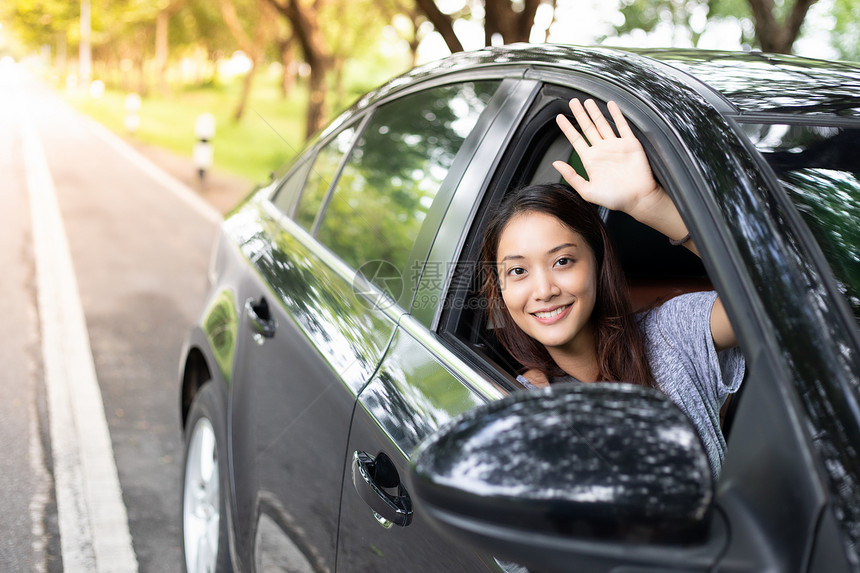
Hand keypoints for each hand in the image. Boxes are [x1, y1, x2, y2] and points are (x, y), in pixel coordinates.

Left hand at [553, 99, 662, 216]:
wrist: (637, 199)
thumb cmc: (614, 199)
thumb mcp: (587, 191)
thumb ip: (571, 176)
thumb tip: (556, 164)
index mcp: (591, 160)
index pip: (576, 139)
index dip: (567, 128)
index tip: (559, 118)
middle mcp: (602, 150)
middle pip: (588, 128)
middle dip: (579, 114)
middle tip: (572, 102)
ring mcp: (615, 146)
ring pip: (602, 124)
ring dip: (595, 112)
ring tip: (587, 100)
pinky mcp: (630, 144)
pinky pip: (622, 126)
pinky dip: (617, 114)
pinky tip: (611, 105)